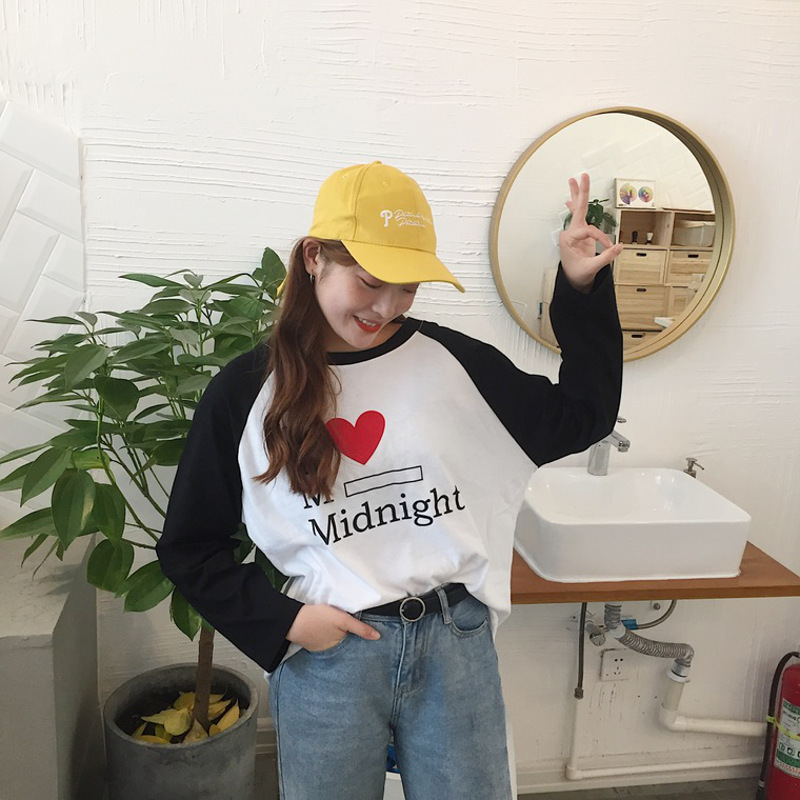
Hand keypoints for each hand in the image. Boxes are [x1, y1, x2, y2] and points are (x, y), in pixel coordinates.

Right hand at [286, 604, 380, 651]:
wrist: (292, 620)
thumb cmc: (317, 618)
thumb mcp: (342, 619)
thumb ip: (359, 628)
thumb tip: (377, 637)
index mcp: (339, 645)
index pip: (352, 640)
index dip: (355, 633)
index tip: (355, 627)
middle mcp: (329, 650)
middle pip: (342, 640)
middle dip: (343, 634)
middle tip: (338, 622)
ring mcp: (318, 648)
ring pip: (331, 640)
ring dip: (331, 633)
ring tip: (329, 623)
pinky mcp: (309, 643)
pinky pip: (320, 639)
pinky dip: (322, 634)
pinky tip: (320, 626)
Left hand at [559, 173, 623, 292]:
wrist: (573, 280)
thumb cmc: (578, 275)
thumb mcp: (592, 268)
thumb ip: (606, 257)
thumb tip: (620, 247)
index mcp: (568, 240)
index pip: (589, 232)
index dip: (601, 238)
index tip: (610, 246)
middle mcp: (570, 233)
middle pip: (577, 209)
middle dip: (581, 192)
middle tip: (581, 176)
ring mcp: (575, 232)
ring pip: (578, 209)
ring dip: (578, 194)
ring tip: (575, 179)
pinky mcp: (581, 234)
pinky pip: (580, 216)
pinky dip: (577, 205)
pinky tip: (572, 197)